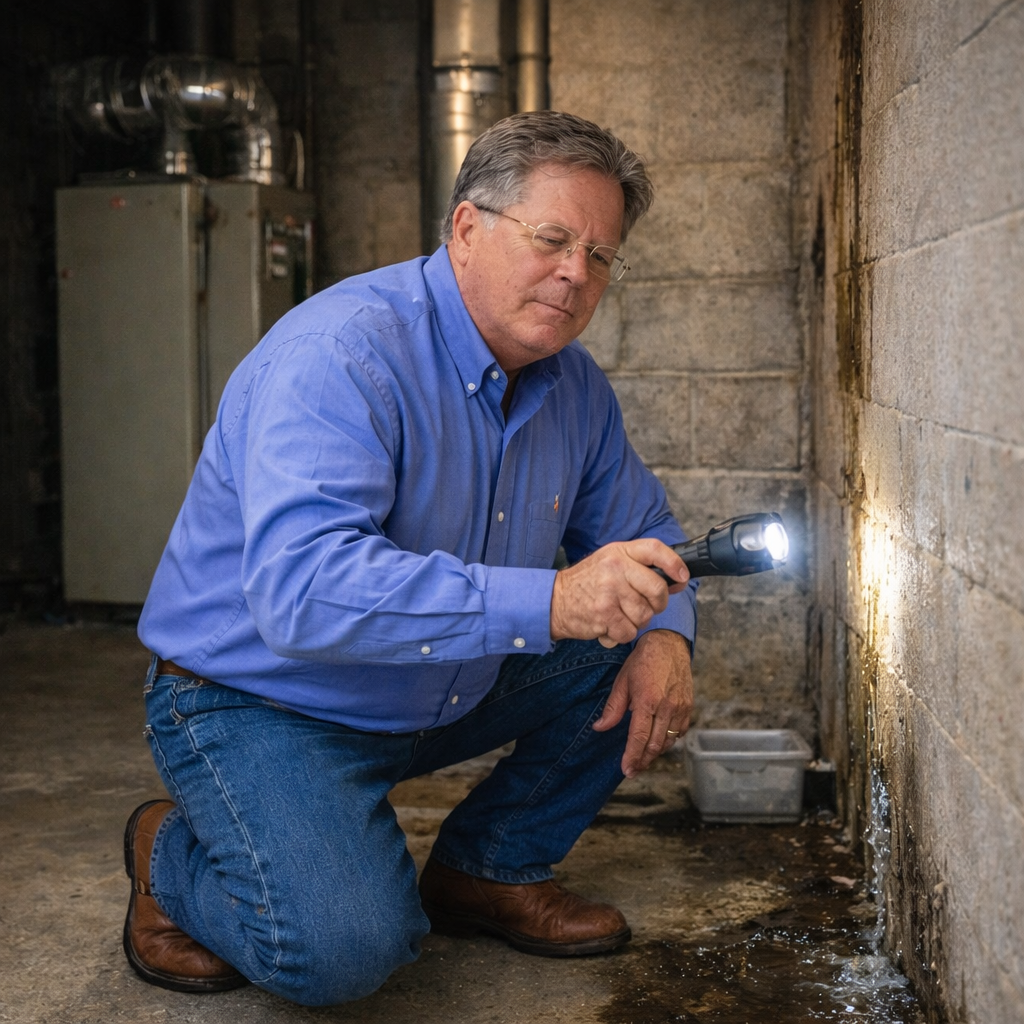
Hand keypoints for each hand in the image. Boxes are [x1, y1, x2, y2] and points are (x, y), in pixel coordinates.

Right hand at [549, 539, 688, 647]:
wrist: (555, 600)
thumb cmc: (588, 582)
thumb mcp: (611, 561)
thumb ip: (641, 567)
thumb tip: (677, 580)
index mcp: (619, 551)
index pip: (655, 550)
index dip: (675, 564)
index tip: (682, 577)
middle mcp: (615, 568)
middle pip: (657, 588)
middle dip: (658, 603)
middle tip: (648, 605)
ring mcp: (609, 592)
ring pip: (645, 614)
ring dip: (636, 620)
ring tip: (619, 613)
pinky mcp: (604, 615)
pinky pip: (629, 632)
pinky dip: (622, 633)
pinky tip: (609, 624)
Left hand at [592, 629, 692, 777]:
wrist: (668, 644)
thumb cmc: (642, 661)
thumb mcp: (622, 681)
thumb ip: (613, 708)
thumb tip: (600, 728)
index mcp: (647, 700)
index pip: (639, 737)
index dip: (632, 757)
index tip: (627, 769)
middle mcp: (666, 707)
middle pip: (655, 745)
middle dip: (643, 761)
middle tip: (633, 770)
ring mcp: (680, 708)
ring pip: (668, 741)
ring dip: (655, 753)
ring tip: (643, 758)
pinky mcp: (689, 706)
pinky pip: (680, 732)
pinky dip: (669, 740)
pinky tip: (659, 741)